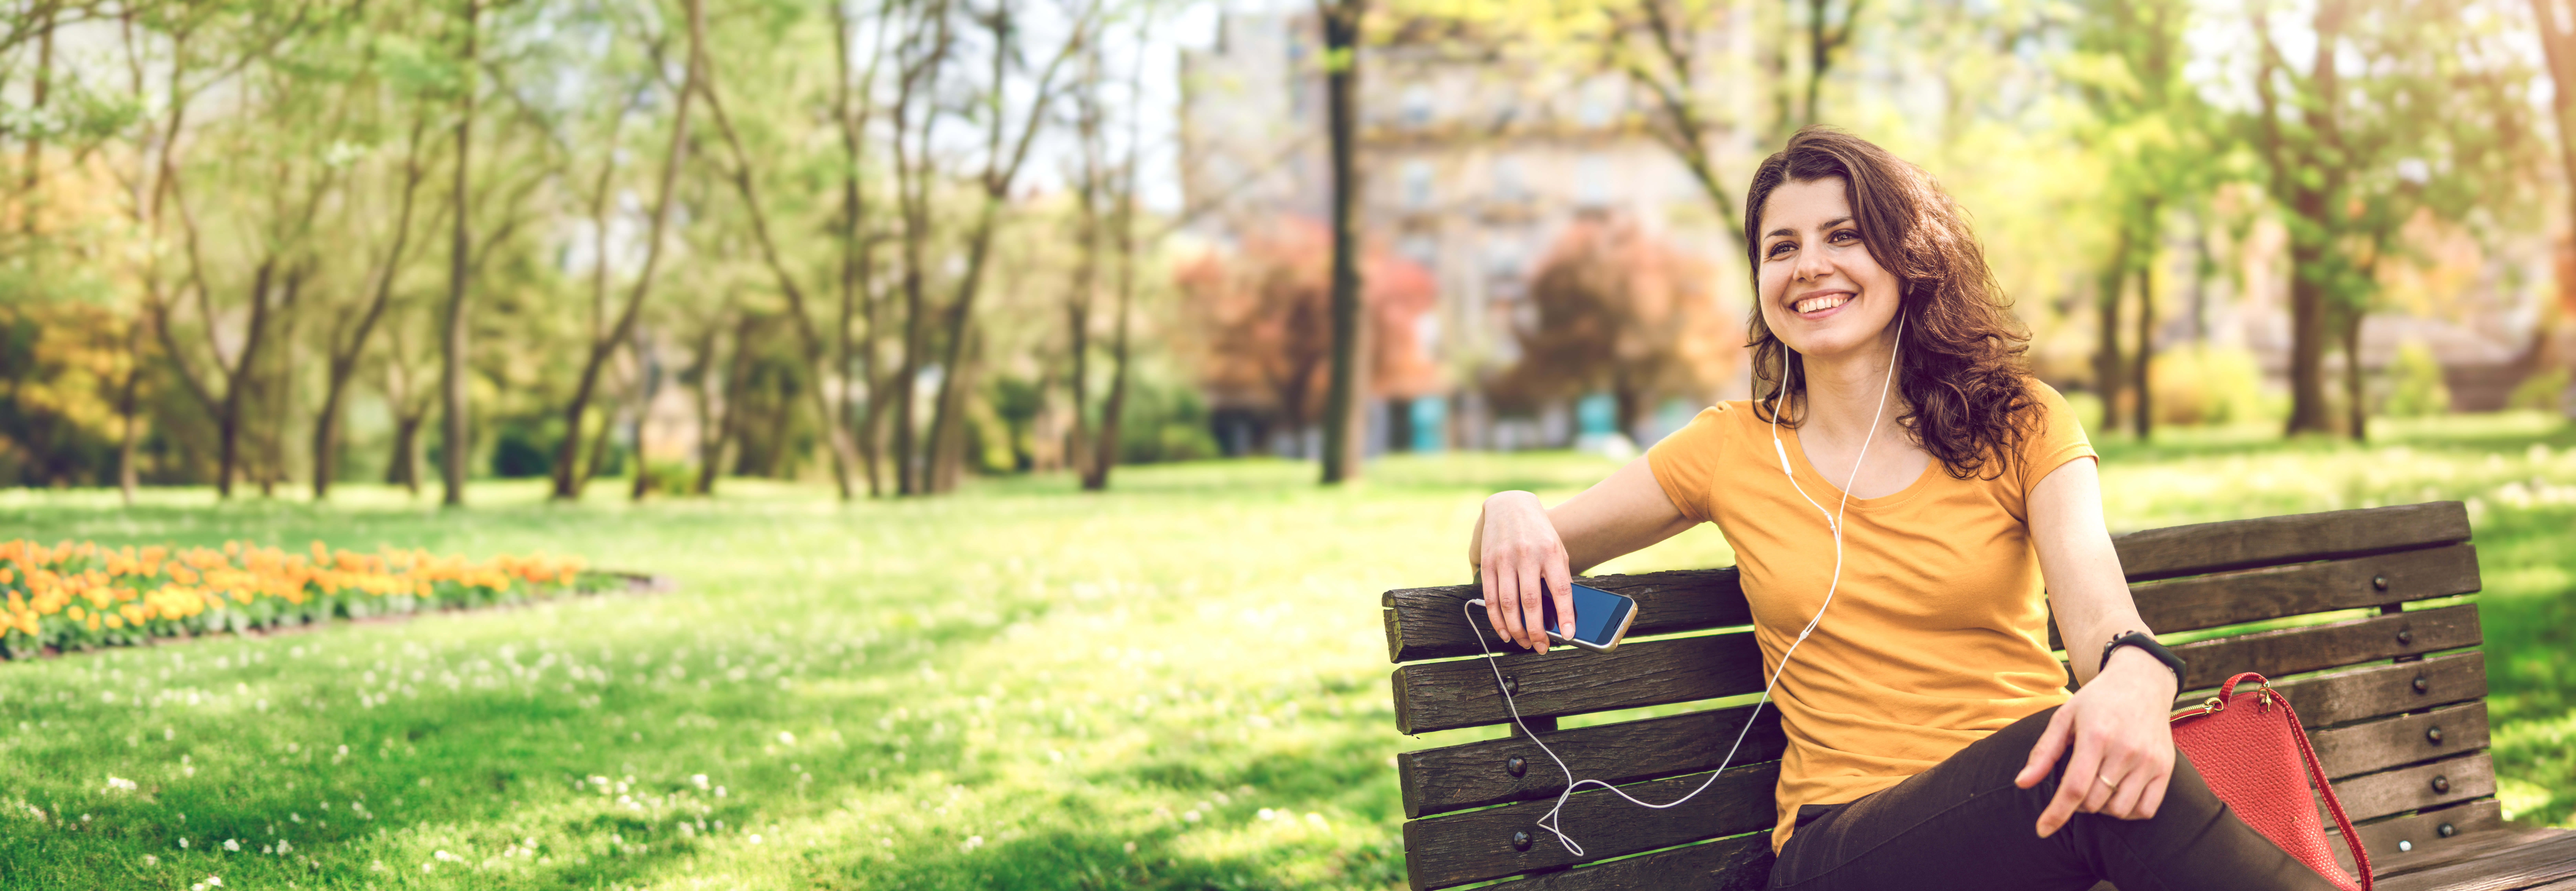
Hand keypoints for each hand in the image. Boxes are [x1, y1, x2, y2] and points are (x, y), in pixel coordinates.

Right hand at [1475, 491, 1574, 654]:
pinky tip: (1505, 631)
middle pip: (1531, 602)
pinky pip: (1491, 597)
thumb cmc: (1539, 533)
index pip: (1560, 588)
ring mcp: (1504, 559)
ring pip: (1508, 604)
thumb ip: (1558, 577)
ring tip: (1524, 643)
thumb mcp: (1556, 550)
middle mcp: (1527, 555)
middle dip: (1536, 630)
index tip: (1567, 635)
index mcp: (1550, 552)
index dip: (1564, 614)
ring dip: (1516, 629)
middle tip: (1541, 647)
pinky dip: (1496, 619)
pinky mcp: (1487, 562)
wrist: (1510, 504)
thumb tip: (1561, 613)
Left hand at [2013, 647, 2179, 836]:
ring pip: (2119, 809)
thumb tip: (2021, 783)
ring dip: (2102, 807)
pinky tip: (2118, 794)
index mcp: (2096, 736)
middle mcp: (2125, 750)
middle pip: (2094, 801)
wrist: (2141, 683)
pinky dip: (2128, 811)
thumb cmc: (2096, 701)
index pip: (2074, 788)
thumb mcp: (2064, 717)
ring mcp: (2148, 761)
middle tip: (2076, 785)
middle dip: (2077, 803)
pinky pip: (2146, 809)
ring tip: (2097, 786)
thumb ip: (2044, 752)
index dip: (2056, 813)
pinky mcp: (2165, 768)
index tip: (2042, 830)